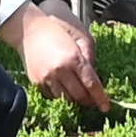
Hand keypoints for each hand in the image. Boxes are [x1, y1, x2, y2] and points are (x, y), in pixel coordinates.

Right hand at [9, 0, 109, 118]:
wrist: (28, 29)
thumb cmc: (56, 30)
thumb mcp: (79, 38)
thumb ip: (90, 57)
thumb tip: (95, 78)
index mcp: (73, 58)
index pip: (91, 84)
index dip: (100, 98)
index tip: (106, 107)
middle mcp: (60, 70)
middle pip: (79, 95)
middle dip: (88, 100)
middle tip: (93, 99)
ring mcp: (47, 77)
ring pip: (66, 99)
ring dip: (75, 99)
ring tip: (78, 93)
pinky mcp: (36, 81)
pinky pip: (52, 96)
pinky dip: (60, 95)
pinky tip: (63, 86)